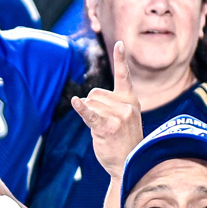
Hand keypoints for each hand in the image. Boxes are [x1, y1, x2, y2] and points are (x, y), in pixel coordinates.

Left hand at [71, 41, 142, 177]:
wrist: (129, 164)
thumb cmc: (124, 141)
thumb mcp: (126, 118)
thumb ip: (114, 104)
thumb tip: (86, 98)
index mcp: (132, 100)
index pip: (124, 76)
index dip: (120, 59)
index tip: (120, 43)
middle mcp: (126, 105)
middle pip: (94, 93)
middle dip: (92, 106)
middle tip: (104, 124)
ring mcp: (118, 116)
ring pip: (89, 104)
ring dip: (89, 115)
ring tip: (103, 130)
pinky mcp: (107, 127)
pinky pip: (90, 114)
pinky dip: (81, 109)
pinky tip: (75, 103)